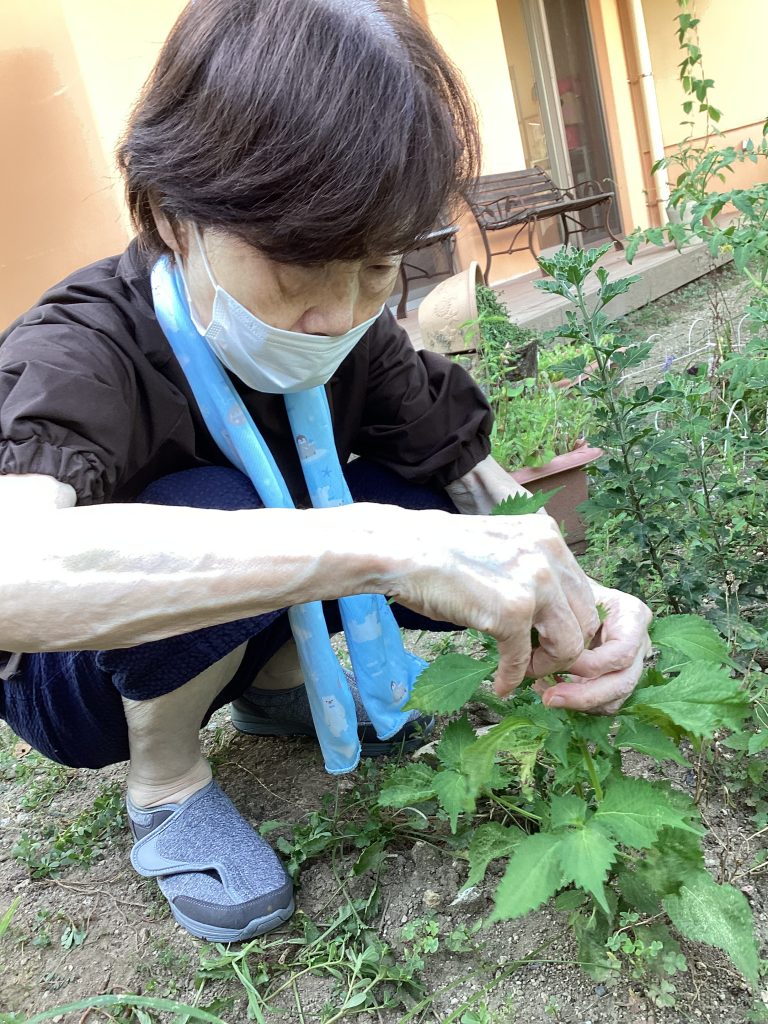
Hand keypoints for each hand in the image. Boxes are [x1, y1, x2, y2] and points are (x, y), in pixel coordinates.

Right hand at [390, 510, 600, 695]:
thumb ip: (529, 568)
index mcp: (548, 536)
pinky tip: (500, 684)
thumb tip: (544, 610)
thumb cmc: (440, 551)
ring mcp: (534, 584)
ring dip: (546, 666)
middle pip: (585, 620)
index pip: (582, 592)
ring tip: (523, 673)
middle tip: (538, 662)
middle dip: (565, 648)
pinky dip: (513, 678)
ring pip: (568, 645)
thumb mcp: (501, 546)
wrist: (403, 550)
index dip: (568, 623)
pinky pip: (522, 660)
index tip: (546, 640)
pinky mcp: (510, 614)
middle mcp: (549, 555)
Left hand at [532, 580, 651, 713]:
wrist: (571, 591)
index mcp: (633, 615)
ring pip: (615, 700)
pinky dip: (578, 703)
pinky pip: (604, 703)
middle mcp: (641, 641)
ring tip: (546, 694)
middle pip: (623, 683)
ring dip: (580, 703)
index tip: (555, 662)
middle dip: (584, 696)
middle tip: (548, 698)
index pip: (622, 653)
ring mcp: (633, 663)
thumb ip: (567, 617)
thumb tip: (548, 648)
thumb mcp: (569, 592)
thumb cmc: (569, 588)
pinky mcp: (617, 678)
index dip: (589, 665)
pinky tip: (551, 690)